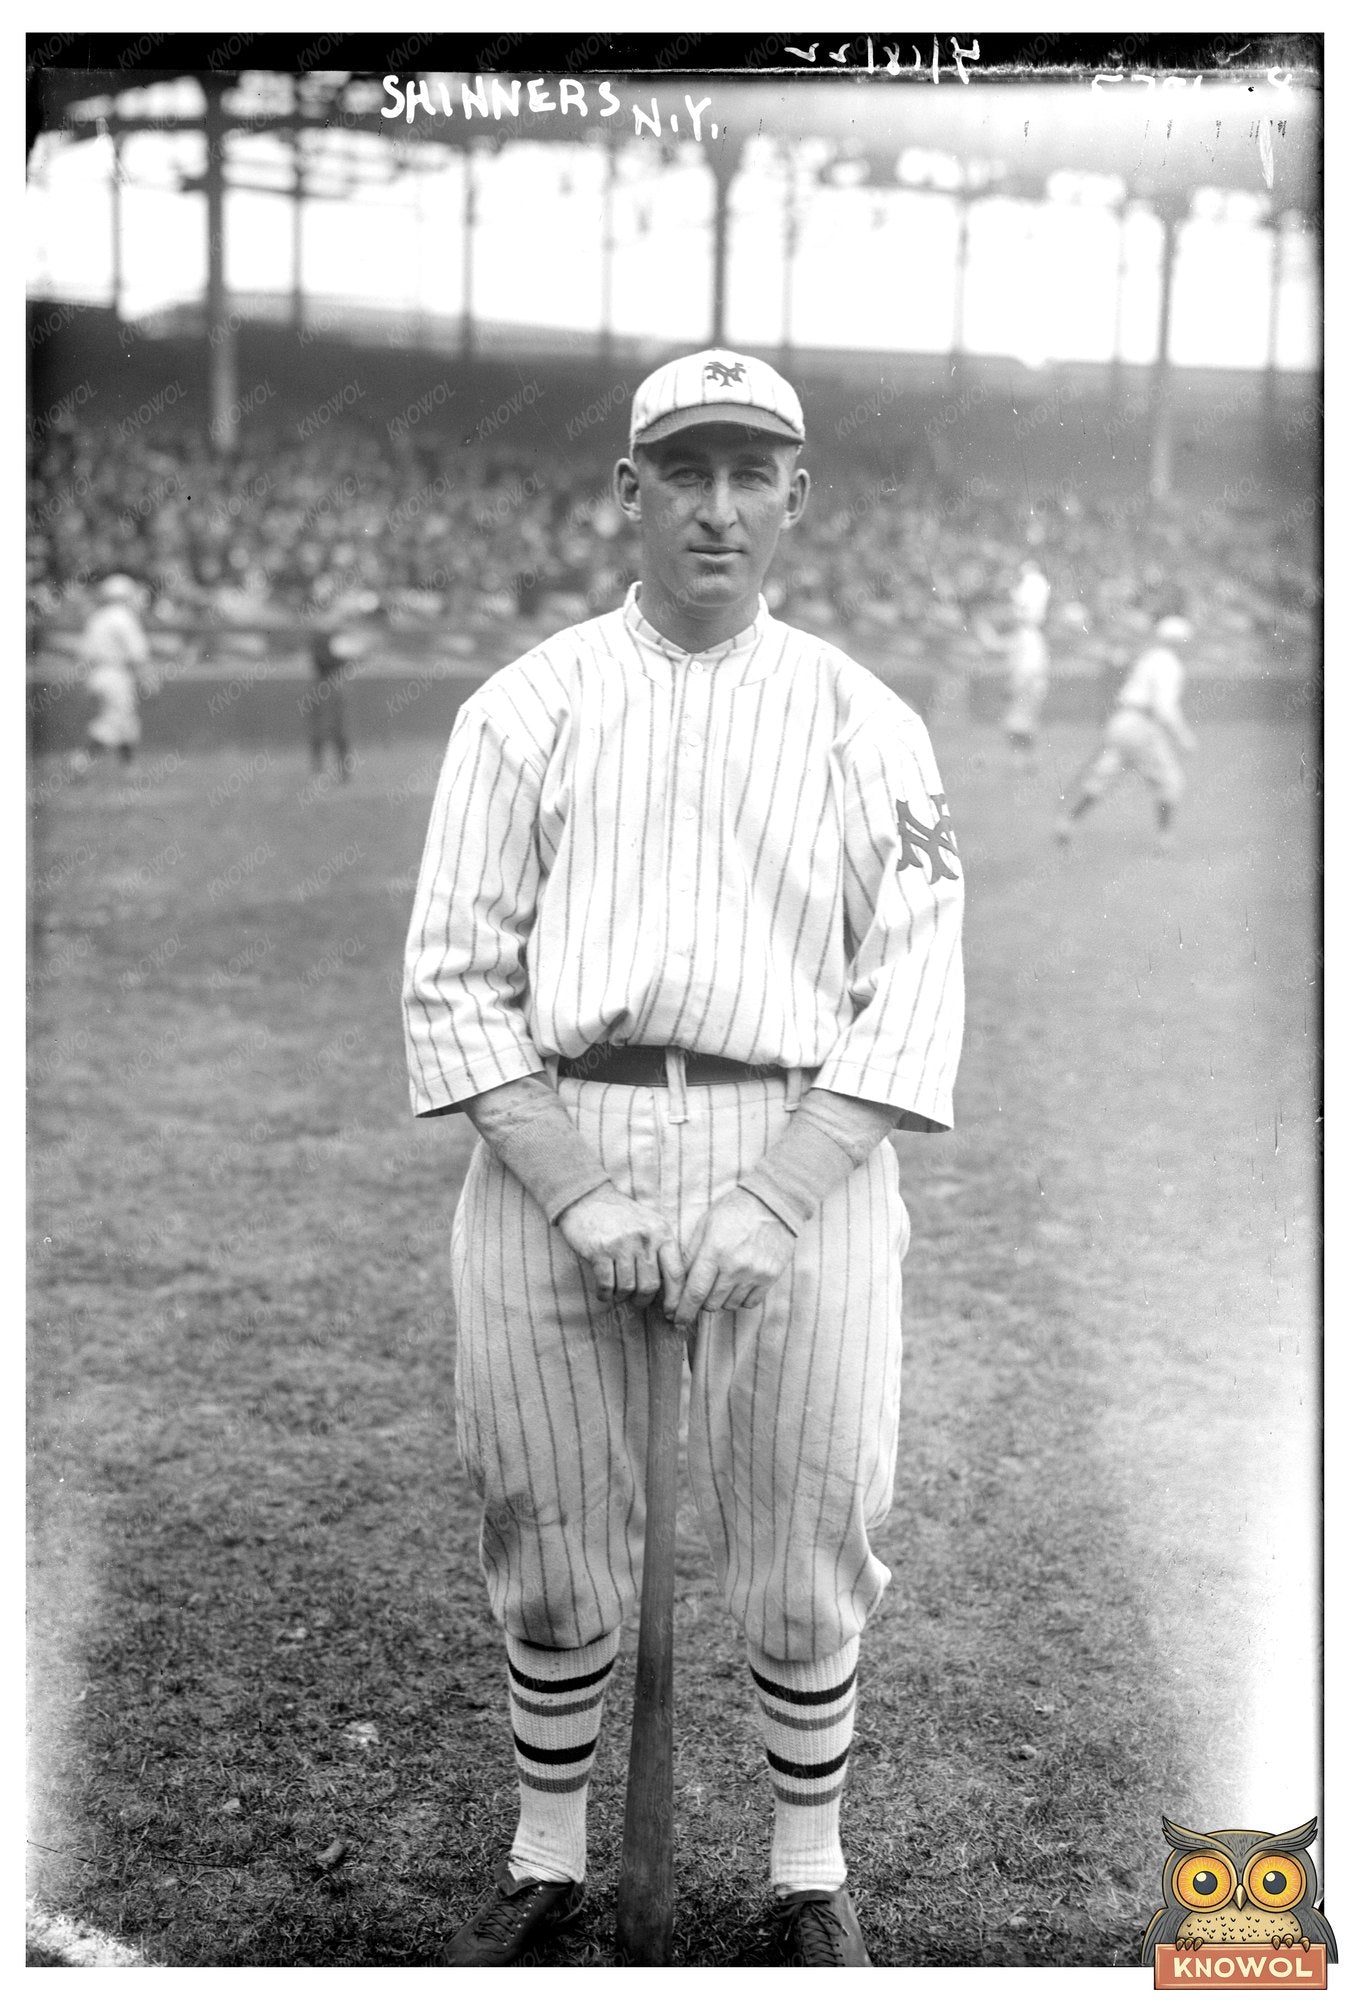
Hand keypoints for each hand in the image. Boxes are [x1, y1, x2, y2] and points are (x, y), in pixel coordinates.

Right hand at [556, 1185, 682, 1309]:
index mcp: (661, 1233)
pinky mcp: (599, 1251)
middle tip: (637, 1301)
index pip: (676, 1273)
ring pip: (628, 1287)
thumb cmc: (620, 1216)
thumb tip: (671, 1289)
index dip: (675, 1298)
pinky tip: (603, 1292)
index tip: (673, 1313)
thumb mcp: (649, 1224)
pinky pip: (606, 1285)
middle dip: (643, 1300)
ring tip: (618, 1293)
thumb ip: (661, 1249)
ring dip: (622, 1296)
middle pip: (651, 1285)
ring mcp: (621, 1244)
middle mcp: (644, 1239)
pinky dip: (605, 1294)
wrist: (587, 1198)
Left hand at [668, 1189, 795, 1327]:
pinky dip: (740, 1299)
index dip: (682, 1310)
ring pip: (729, 1305)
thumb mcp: (705, 1224)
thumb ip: (690, 1254)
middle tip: (699, 1293)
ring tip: (721, 1282)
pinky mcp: (770, 1277)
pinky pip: (750, 1303)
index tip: (674, 1319)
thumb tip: (676, 1283)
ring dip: (720, 1300)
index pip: (694, 1292)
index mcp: (714, 1250)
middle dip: (699, 1303)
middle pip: (710, 1303)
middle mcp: (735, 1265)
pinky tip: (737, 1284)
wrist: (772, 1203)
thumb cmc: (733, 1210)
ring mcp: (755, 1273)